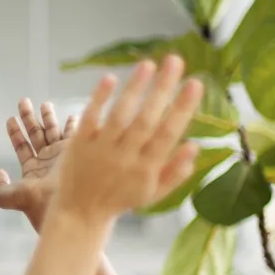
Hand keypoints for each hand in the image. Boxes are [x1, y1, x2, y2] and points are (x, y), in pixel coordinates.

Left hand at [0, 99, 75, 226]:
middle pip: (36, 134)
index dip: (15, 132)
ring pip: (54, 131)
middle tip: (23, 101)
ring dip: (48, 117)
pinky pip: (75, 133)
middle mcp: (47, 161)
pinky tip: (73, 115)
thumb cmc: (40, 203)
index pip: (22, 146)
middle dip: (29, 118)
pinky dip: (74, 124)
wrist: (68, 206)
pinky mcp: (77, 151)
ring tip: (44, 104)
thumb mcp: (12, 196)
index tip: (10, 119)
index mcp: (33, 170)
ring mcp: (63, 156)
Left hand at [56, 58, 204, 222]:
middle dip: (162, 89)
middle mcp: (124, 157)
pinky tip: (109, 77)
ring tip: (148, 64)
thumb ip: (176, 171)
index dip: (182, 108)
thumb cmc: (121, 199)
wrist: (79, 213)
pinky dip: (99, 99)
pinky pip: (89, 118)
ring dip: (134, 89)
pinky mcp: (78, 144)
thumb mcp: (153, 193)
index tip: (196, 83)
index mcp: (146, 168)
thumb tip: (196, 145)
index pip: (169, 133)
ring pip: (119, 115)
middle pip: (146, 119)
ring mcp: (100, 149)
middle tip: (176, 61)